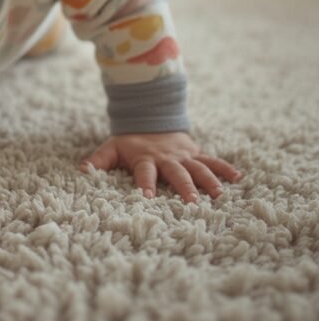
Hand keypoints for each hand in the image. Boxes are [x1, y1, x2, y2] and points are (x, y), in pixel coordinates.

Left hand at [80, 131, 241, 201]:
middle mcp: (166, 158)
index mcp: (145, 158)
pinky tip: (238, 177)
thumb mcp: (112, 148)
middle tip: (192, 203)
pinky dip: (225, 168)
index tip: (148, 198)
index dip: (146, 184)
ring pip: (198, 167)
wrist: (150, 117)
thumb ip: (98, 160)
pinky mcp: (195, 153)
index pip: (145, 173)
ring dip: (208, 180)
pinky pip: (212, 160)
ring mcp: (183, 155)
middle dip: (184, 187)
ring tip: (219, 194)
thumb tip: (81, 171)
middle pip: (176, 173)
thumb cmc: (129, 142)